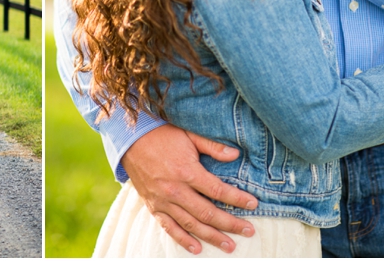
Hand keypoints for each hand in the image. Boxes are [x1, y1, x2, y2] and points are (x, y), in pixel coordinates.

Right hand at [121, 125, 257, 253]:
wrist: (130, 139)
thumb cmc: (162, 135)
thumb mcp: (189, 135)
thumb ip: (212, 146)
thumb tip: (235, 154)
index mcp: (187, 171)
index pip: (218, 190)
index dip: (237, 198)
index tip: (253, 204)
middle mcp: (176, 190)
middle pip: (208, 212)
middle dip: (230, 224)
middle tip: (248, 231)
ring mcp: (163, 200)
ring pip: (191, 224)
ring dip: (212, 236)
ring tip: (230, 245)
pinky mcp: (153, 206)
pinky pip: (169, 227)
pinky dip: (183, 239)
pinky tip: (197, 248)